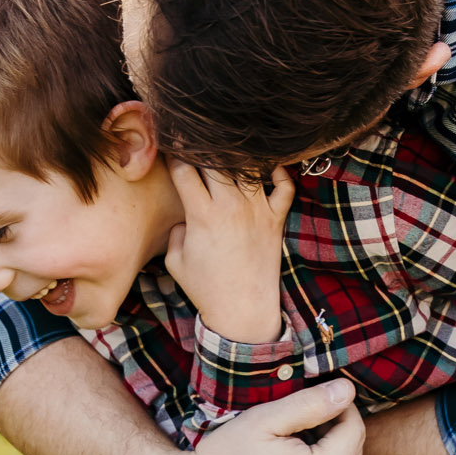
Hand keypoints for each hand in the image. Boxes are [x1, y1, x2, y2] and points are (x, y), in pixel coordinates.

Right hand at [163, 163, 292, 344]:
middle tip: (196, 144)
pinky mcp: (276, 219)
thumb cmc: (206, 289)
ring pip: (248, 166)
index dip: (174, 155)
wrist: (243, 310)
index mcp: (202, 215)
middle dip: (201, 149)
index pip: (184, 170)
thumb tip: (186, 215)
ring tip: (227, 152)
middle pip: (215, 159)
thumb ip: (177, 229)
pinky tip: (267, 170)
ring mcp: (258, 210)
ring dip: (236, 156)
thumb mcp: (175, 260)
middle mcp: (231, 206)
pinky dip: (279, 173)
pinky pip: (285, 186)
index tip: (171, 149)